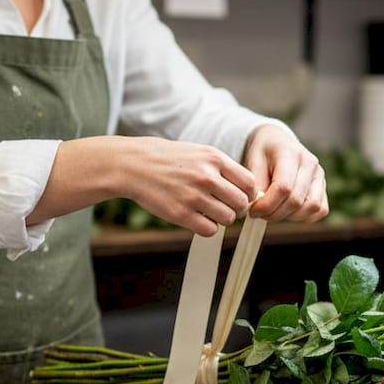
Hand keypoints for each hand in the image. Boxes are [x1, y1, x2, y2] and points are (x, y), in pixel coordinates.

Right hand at [121, 137, 257, 236]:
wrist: (134, 165)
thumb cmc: (168, 160)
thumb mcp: (199, 153)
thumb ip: (223, 169)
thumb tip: (248, 191)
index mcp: (214, 159)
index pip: (249, 183)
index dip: (248, 194)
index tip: (239, 197)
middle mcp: (207, 177)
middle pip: (241, 203)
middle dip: (236, 209)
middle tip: (224, 207)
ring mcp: (193, 196)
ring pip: (227, 219)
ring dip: (221, 219)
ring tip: (208, 211)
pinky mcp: (180, 214)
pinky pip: (209, 230)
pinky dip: (207, 227)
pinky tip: (197, 218)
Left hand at [242, 124, 327, 221]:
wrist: (276, 142)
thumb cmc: (262, 153)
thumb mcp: (252, 162)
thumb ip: (256, 185)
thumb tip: (259, 207)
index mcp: (290, 153)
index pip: (284, 187)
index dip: (267, 205)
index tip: (253, 210)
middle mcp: (310, 163)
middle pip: (296, 200)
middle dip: (274, 213)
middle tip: (260, 214)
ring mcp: (320, 175)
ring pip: (311, 207)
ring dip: (289, 217)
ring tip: (273, 212)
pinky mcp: (323, 187)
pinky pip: (320, 210)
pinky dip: (304, 217)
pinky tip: (287, 212)